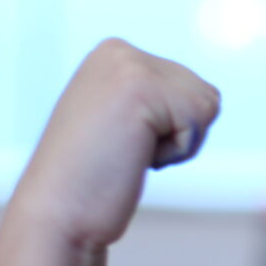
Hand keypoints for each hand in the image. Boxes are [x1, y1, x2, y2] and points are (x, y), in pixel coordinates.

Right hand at [8, 40, 220, 253]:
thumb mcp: (121, 122)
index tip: (123, 142)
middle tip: (125, 151)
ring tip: (127, 152)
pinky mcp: (140, 87)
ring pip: (206, 104)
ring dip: (177, 143)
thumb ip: (154, 98)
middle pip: (203, 93)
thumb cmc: (91, 181)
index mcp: (113, 54)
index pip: (190, 87)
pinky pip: (198, 120)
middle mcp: (118, 51)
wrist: (57, 215)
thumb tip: (208, 96)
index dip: (170, 130)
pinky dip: (176, 151)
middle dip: (176, 134)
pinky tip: (132, 156)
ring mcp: (128, 65)